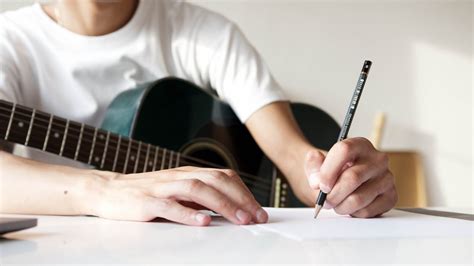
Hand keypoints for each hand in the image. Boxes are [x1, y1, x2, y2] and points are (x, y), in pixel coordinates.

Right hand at [86, 166, 267, 225]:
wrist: (107, 191)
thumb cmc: (145, 193)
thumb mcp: (175, 191)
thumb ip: (198, 197)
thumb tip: (228, 208)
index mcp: (187, 173)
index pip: (223, 177)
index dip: (243, 192)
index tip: (258, 210)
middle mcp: (177, 177)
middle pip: (215, 180)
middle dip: (240, 198)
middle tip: (256, 217)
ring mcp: (161, 188)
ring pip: (197, 189)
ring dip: (222, 204)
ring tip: (239, 219)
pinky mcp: (146, 202)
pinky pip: (169, 206)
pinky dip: (188, 213)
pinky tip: (203, 221)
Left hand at [304, 137, 396, 217]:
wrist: (343, 183)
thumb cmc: (331, 172)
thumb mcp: (317, 164)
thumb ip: (312, 166)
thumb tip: (317, 180)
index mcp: (360, 145)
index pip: (344, 150)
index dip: (329, 171)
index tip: (321, 185)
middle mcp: (377, 159)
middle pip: (352, 178)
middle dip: (333, 194)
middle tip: (324, 201)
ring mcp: (387, 178)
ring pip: (359, 198)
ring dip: (341, 207)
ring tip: (336, 204)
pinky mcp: (391, 197)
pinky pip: (368, 211)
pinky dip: (353, 214)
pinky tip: (350, 207)